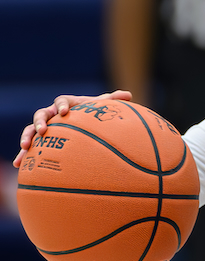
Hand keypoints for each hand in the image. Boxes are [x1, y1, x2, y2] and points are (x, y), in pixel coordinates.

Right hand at [12, 90, 132, 167]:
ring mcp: (45, 127)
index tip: (65, 111)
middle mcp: (52, 114)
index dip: (62, 105)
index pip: (62, 101)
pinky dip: (23, 154)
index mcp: (67, 104)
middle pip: (41, 114)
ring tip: (25, 146)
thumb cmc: (92, 115)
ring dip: (27, 136)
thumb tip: (129, 95)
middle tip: (42, 129)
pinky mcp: (40, 141)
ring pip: (31, 129)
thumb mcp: (101, 108)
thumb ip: (112, 101)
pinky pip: (29, 147)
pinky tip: (18, 165)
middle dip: (40, 121)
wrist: (83, 126)